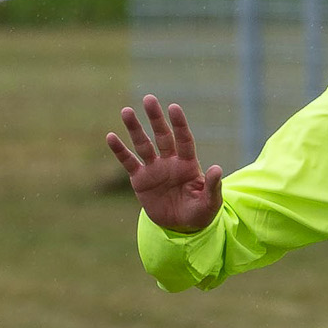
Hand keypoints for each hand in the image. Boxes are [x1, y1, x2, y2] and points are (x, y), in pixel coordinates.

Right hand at [105, 96, 222, 232]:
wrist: (181, 228)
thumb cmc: (199, 213)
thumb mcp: (209, 203)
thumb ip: (212, 186)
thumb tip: (217, 169)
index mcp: (188, 164)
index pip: (184, 140)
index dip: (179, 124)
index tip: (174, 107)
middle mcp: (170, 162)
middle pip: (162, 136)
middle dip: (155, 118)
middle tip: (149, 99)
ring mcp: (154, 169)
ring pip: (143, 145)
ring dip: (135, 129)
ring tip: (126, 111)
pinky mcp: (140, 179)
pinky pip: (128, 162)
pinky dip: (120, 150)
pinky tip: (110, 136)